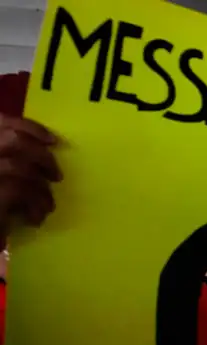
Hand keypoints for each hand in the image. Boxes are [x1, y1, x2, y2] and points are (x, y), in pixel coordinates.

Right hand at [0, 114, 59, 228]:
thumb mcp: (3, 176)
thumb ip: (12, 159)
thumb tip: (44, 150)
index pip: (1, 121)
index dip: (29, 127)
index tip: (54, 140)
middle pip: (14, 141)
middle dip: (43, 157)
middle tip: (57, 177)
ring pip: (20, 167)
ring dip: (41, 188)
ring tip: (47, 206)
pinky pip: (20, 191)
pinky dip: (35, 205)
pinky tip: (36, 219)